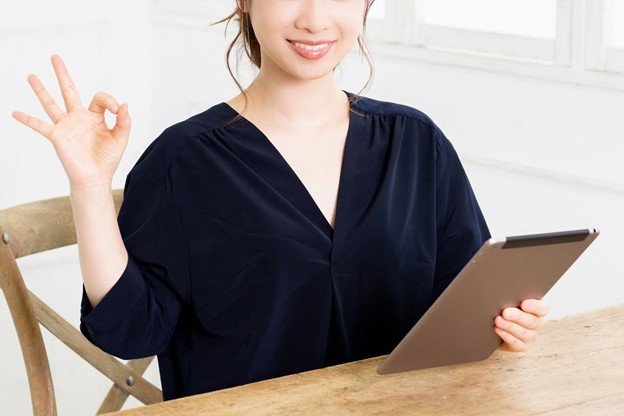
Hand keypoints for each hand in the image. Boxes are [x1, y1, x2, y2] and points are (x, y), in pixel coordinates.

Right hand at [12, 55, 130, 190]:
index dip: (109, 101)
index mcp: (96, 117)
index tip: (117, 111)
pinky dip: (27, 120)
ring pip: (51, 103)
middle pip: (69, 91)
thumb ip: (124, 122)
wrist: (95, 178)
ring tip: (31, 76)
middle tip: (55, 57)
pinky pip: (39, 125)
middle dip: (63, 74)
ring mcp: (66, 126)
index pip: (99, 99)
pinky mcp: (57, 136)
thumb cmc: (108, 159)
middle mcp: (79, 118)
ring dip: (41, 90)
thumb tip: (124, 105)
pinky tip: (15, 113)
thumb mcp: (121, 138)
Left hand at [494, 299, 548, 351]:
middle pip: (531, 321)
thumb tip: (505, 292)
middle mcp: (537, 323)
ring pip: (523, 332)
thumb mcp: (511, 300)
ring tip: (498, 320)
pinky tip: (498, 329)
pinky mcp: (522, 346)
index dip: (534, 306)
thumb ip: (513, 296)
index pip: (542, 308)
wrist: (498, 327)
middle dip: (517, 316)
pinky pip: (515, 342)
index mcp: (538, 309)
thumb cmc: (507, 307)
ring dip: (509, 326)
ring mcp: (531, 336)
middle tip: (505, 313)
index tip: (523, 304)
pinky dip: (506, 335)